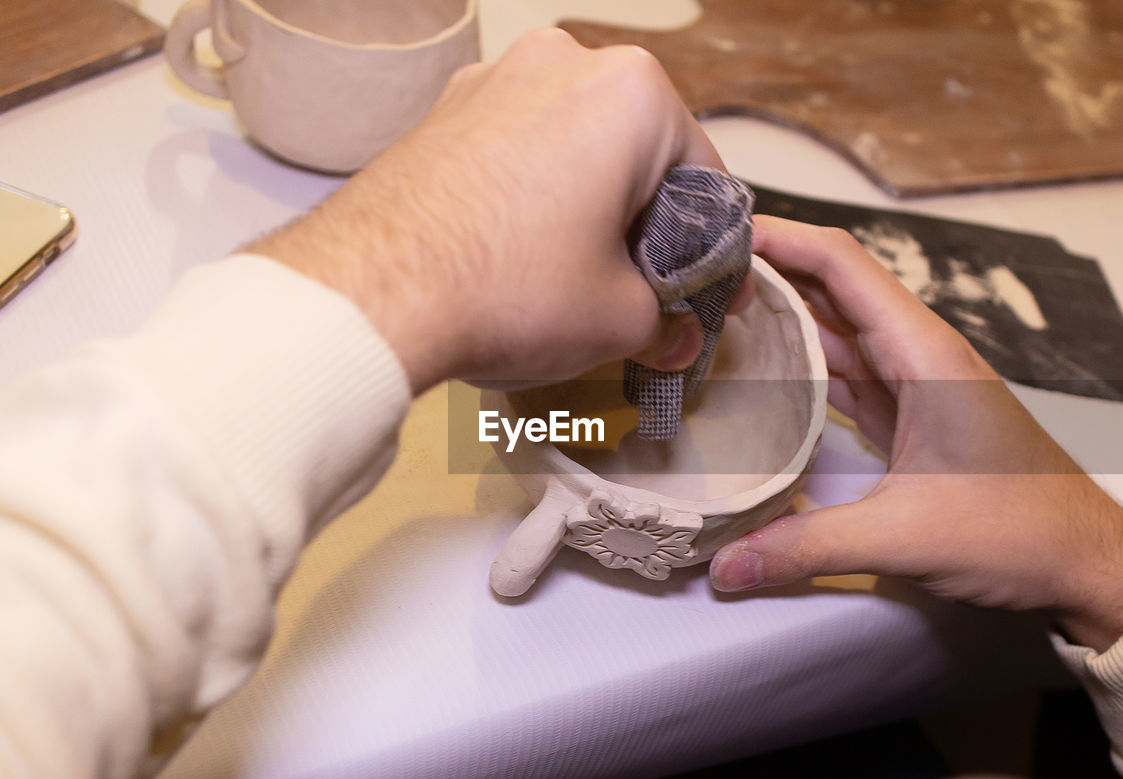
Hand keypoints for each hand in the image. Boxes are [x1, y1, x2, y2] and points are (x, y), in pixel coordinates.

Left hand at [249, 28, 736, 391]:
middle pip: (639, 158)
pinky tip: (526, 261)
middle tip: (648, 297)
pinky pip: (519, 155)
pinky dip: (535, 202)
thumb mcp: (620, 320)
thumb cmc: (499, 285)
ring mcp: (495, 81)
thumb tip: (674, 334)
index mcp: (631, 92)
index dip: (715, 253)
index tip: (711, 297)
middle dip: (648, 231)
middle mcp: (564, 64)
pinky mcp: (446, 113)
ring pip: (575, 153)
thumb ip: (666, 323)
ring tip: (579, 285)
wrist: (369, 295)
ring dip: (590, 215)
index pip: (705, 179)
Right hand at [710, 217, 1122, 650]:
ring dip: (782, 313)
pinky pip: (847, 370)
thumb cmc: (1021, 532)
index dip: (782, 237)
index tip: (723, 229)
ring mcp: (917, 384)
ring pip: (838, 328)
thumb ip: (807, 547)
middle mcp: (920, 356)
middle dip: (767, 269)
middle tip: (695, 270)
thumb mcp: (904, 538)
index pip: (843, 265)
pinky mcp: (913, 415)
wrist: (1085, 562)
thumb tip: (726, 567)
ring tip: (713, 305)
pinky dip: (804, 361)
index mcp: (926, 356)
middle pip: (832, 287)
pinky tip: (765, 364)